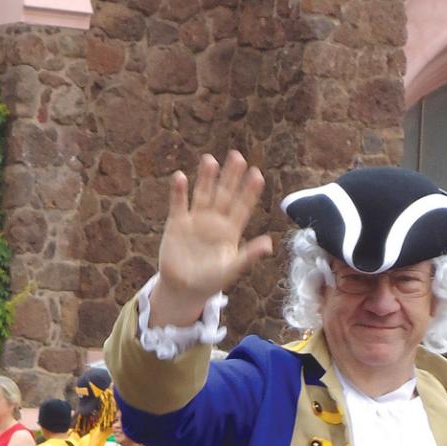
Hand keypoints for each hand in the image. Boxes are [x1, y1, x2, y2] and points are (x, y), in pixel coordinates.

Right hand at [151, 151, 273, 326]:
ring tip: (210, 160)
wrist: (184, 289)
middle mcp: (215, 220)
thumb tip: (269, 244)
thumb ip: (249, 255)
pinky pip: (178, 204)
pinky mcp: (177, 223)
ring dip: (206, 178)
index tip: (257, 174)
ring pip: (202, 194)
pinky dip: (178, 191)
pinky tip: (180, 177)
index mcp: (231, 230)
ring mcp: (196, 220)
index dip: (249, 191)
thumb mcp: (232, 268)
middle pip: (224, 194)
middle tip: (237, 156)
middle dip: (230, 177)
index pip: (243, 206)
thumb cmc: (211, 280)